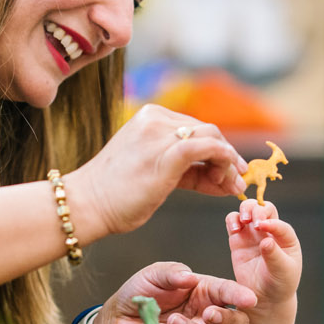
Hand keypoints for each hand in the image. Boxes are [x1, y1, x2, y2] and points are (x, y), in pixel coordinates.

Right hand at [66, 105, 248, 239]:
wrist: (86, 205)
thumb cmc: (115, 195)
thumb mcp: (152, 172)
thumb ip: (184, 169)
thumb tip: (220, 175)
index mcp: (149, 117)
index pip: (194, 128)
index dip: (216, 151)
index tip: (226, 174)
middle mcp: (155, 119)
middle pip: (207, 130)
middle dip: (226, 157)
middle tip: (236, 181)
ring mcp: (160, 134)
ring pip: (211, 137)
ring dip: (228, 162)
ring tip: (232, 186)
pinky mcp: (166, 153)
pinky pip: (207, 147)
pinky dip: (224, 159)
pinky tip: (228, 178)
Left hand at [95, 262, 257, 323]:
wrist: (117, 317)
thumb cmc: (141, 291)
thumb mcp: (154, 274)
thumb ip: (172, 272)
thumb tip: (189, 277)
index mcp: (205, 291)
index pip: (228, 293)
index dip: (240, 295)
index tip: (248, 299)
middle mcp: (206, 315)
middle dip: (228, 320)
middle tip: (210, 313)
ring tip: (174, 321)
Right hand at [227, 198, 301, 314]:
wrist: (265, 298)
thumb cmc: (279, 284)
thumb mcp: (282, 272)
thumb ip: (275, 256)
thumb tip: (266, 241)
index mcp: (286, 238)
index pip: (280, 224)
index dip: (272, 222)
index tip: (262, 227)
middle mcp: (270, 232)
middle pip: (264, 208)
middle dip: (257, 210)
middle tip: (252, 222)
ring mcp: (253, 234)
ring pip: (248, 210)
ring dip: (245, 210)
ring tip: (243, 222)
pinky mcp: (238, 240)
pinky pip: (233, 222)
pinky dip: (232, 220)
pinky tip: (234, 230)